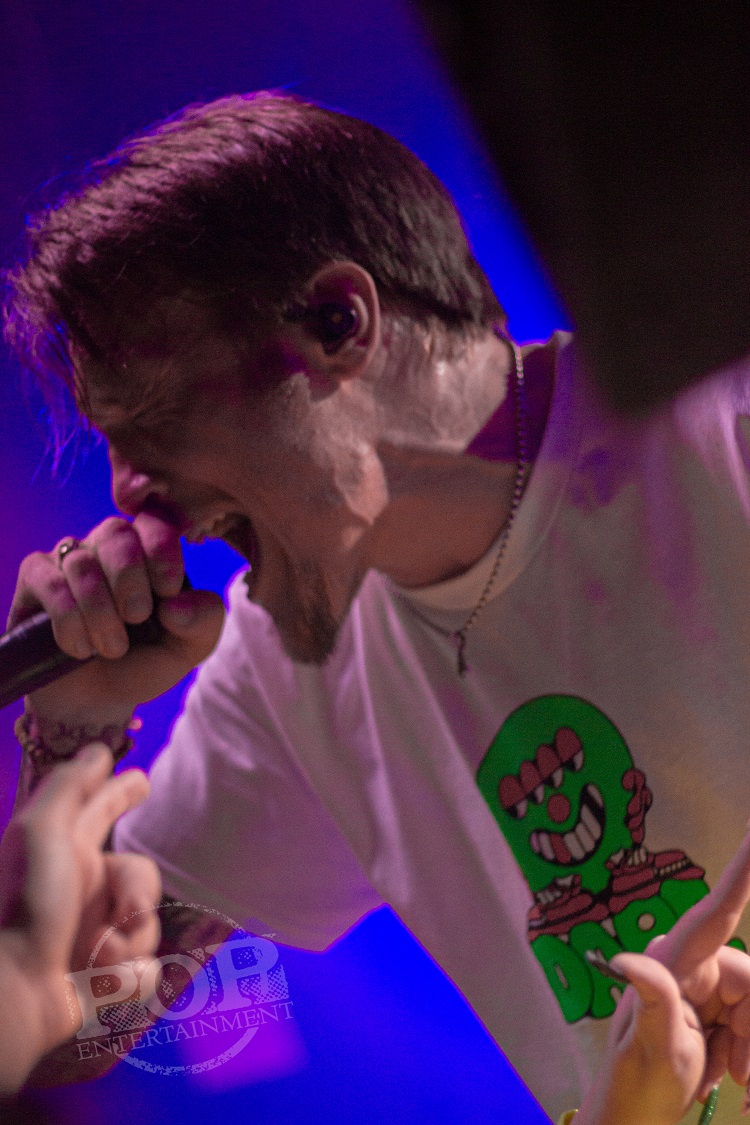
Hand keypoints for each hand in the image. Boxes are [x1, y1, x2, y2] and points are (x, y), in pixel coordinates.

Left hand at [0, 743, 160, 1090]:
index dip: (119, 791)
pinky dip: (129, 978)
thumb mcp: (40, 832)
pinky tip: (104, 983)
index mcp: (66, 854)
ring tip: (97, 958)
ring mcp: (92, 937)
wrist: (10, 993)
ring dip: (130, 941)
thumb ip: (69, 787)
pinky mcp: (103, 983)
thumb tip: (99, 750)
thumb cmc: (23, 905)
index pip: (100, 810)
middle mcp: (80, 891)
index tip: (141, 779)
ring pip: (146, 925)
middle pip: (138, 874)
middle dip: (140, 892)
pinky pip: (144, 972)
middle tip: (127, 911)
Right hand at [8, 511, 223, 720]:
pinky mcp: (35, 579)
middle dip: (130, 581)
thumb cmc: (143, 662)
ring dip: (100, 613)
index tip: (168, 592)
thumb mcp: (187, 649)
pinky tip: (80, 648)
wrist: (96, 700)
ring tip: (111, 648)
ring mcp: (69, 560)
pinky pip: (49, 582)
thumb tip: (175, 604)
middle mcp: (108, 547)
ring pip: (81, 563)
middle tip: (137, 619)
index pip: (155, 523)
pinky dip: (69, 620)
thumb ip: (204, 621)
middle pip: (116, 533)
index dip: (162, 553)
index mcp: (149, 552)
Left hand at [579, 826, 749, 1124]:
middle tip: (743, 1077)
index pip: (717, 912)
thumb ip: (652, 996)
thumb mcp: (652, 1045)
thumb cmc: (638, 1082)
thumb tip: (628, 958)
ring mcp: (700, 991)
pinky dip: (747, 1053)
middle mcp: (689, 967)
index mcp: (675, 962)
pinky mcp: (710, 1015)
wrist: (635, 1122)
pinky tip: (729, 1078)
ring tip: (732, 1082)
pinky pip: (747, 1024)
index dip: (743, 874)